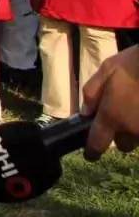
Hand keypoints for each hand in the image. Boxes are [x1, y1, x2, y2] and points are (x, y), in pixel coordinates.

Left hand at [81, 45, 138, 160]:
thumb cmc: (135, 63)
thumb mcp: (107, 69)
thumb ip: (92, 92)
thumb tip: (85, 113)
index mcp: (112, 115)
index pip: (98, 143)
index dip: (92, 152)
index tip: (91, 155)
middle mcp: (132, 128)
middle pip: (123, 144)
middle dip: (120, 134)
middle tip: (121, 115)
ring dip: (136, 129)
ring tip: (135, 108)